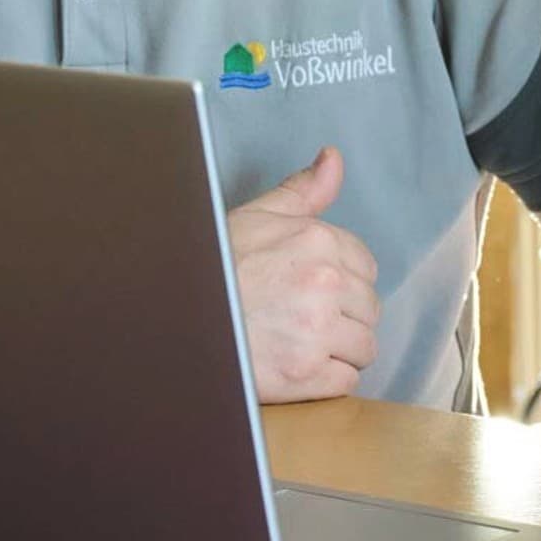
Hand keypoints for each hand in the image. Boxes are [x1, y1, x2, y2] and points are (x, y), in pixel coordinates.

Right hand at [227, 146, 380, 402]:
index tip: (317, 292)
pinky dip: (326, 381)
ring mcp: (316, 330)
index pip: (366, 268)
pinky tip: (298, 368)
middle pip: (369, 309)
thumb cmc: (214, 267)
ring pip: (364, 347)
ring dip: (340, 351)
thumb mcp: (257, 218)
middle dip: (344, 318)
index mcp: (318, 241)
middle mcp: (325, 283)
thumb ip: (302, 192)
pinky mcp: (305, 374)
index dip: (344, 283)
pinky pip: (345, 382)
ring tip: (302, 345)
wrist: (172, 318)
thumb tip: (333, 158)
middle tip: (304, 321)